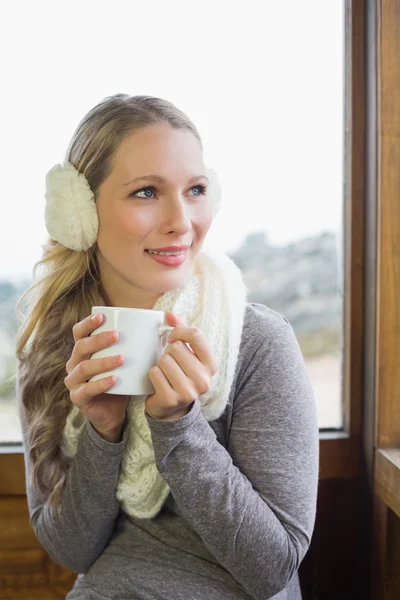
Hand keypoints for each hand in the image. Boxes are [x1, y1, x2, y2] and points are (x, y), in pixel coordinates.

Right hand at [64, 313, 128, 440]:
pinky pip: (87, 389)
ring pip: (84, 367)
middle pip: (81, 347)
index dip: (87, 323)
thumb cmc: (121, 380)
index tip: (102, 317)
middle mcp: (74, 363)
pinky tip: (114, 380)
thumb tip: (164, 321)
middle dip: (98, 340)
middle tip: (117, 335)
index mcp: (82, 351)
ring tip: (121, 358)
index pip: (79, 332)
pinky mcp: (78, 398)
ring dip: (103, 361)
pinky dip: (101, 383)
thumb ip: (136, 343)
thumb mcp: (125, 360)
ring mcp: (74, 381)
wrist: (113, 412)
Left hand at [145, 312, 217, 420]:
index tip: (172, 338)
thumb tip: (169, 314)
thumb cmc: (180, 372)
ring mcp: (188, 391)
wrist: (172, 406)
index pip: (196, 335)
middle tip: (171, 362)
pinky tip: (160, 382)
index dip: (179, 331)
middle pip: (176, 347)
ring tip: (166, 373)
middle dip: (168, 352)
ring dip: (160, 364)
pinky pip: (155, 373)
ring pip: (164, 360)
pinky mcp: (171, 399)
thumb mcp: (187, 352)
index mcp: (211, 365)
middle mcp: (204, 379)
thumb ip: (181, 330)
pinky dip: (153, 375)